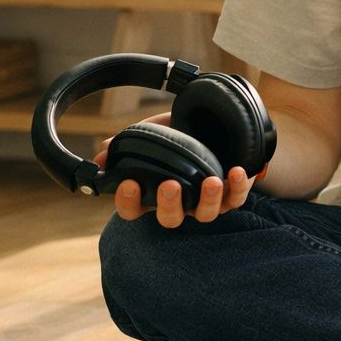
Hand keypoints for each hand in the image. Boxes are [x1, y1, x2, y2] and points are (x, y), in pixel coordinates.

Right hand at [95, 112, 257, 227]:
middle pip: (171, 218)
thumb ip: (127, 141)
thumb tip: (102, 153)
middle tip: (169, 185)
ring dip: (209, 200)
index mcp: (152, 193)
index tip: (128, 184)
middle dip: (169, 205)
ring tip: (211, 181)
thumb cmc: (176, 132)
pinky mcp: (231, 193)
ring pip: (206, 214)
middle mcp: (179, 203)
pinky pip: (236, 198)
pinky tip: (237, 171)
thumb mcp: (150, 131)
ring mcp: (205, 201)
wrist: (212, 122)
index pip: (133, 209)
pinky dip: (238, 187)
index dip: (128, 202)